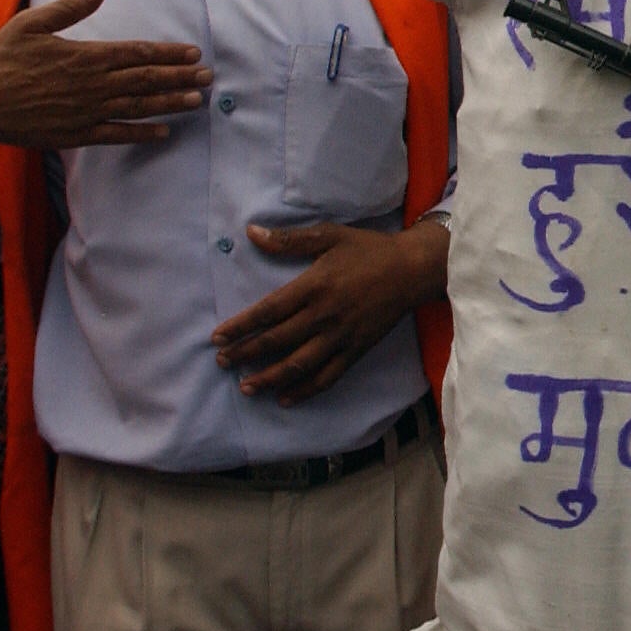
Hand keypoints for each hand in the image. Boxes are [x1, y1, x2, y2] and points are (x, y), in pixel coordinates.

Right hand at [0, 0, 211, 145]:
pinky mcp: (76, 134)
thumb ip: (70, 7)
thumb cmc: (2, 58)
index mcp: (86, 55)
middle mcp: (93, 84)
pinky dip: (141, 133)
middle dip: (180, 78)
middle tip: (209, 78)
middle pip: (146, 79)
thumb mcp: (33, 23)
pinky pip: (116, 134)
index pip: (138, 53)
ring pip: (138, 105)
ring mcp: (87, 111)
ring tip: (197, 101)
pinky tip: (163, 132)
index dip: (169, 54)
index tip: (193, 54)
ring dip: (170, 103)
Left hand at [213, 220, 448, 405]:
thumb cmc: (369, 249)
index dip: (241, 326)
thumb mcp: (330, 235)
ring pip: (299, 364)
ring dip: (269, 378)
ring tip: (246, 386)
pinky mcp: (356, 350)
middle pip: (278, 340)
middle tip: (222, 362)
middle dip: (246, 353)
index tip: (218, 337)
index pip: (269, 311)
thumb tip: (251, 233)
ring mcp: (341, 336)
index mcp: (315, 285)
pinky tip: (285, 398)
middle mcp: (325, 315)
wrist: (413, 270)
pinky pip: (328, 376)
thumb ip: (289, 239)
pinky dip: (305, 390)